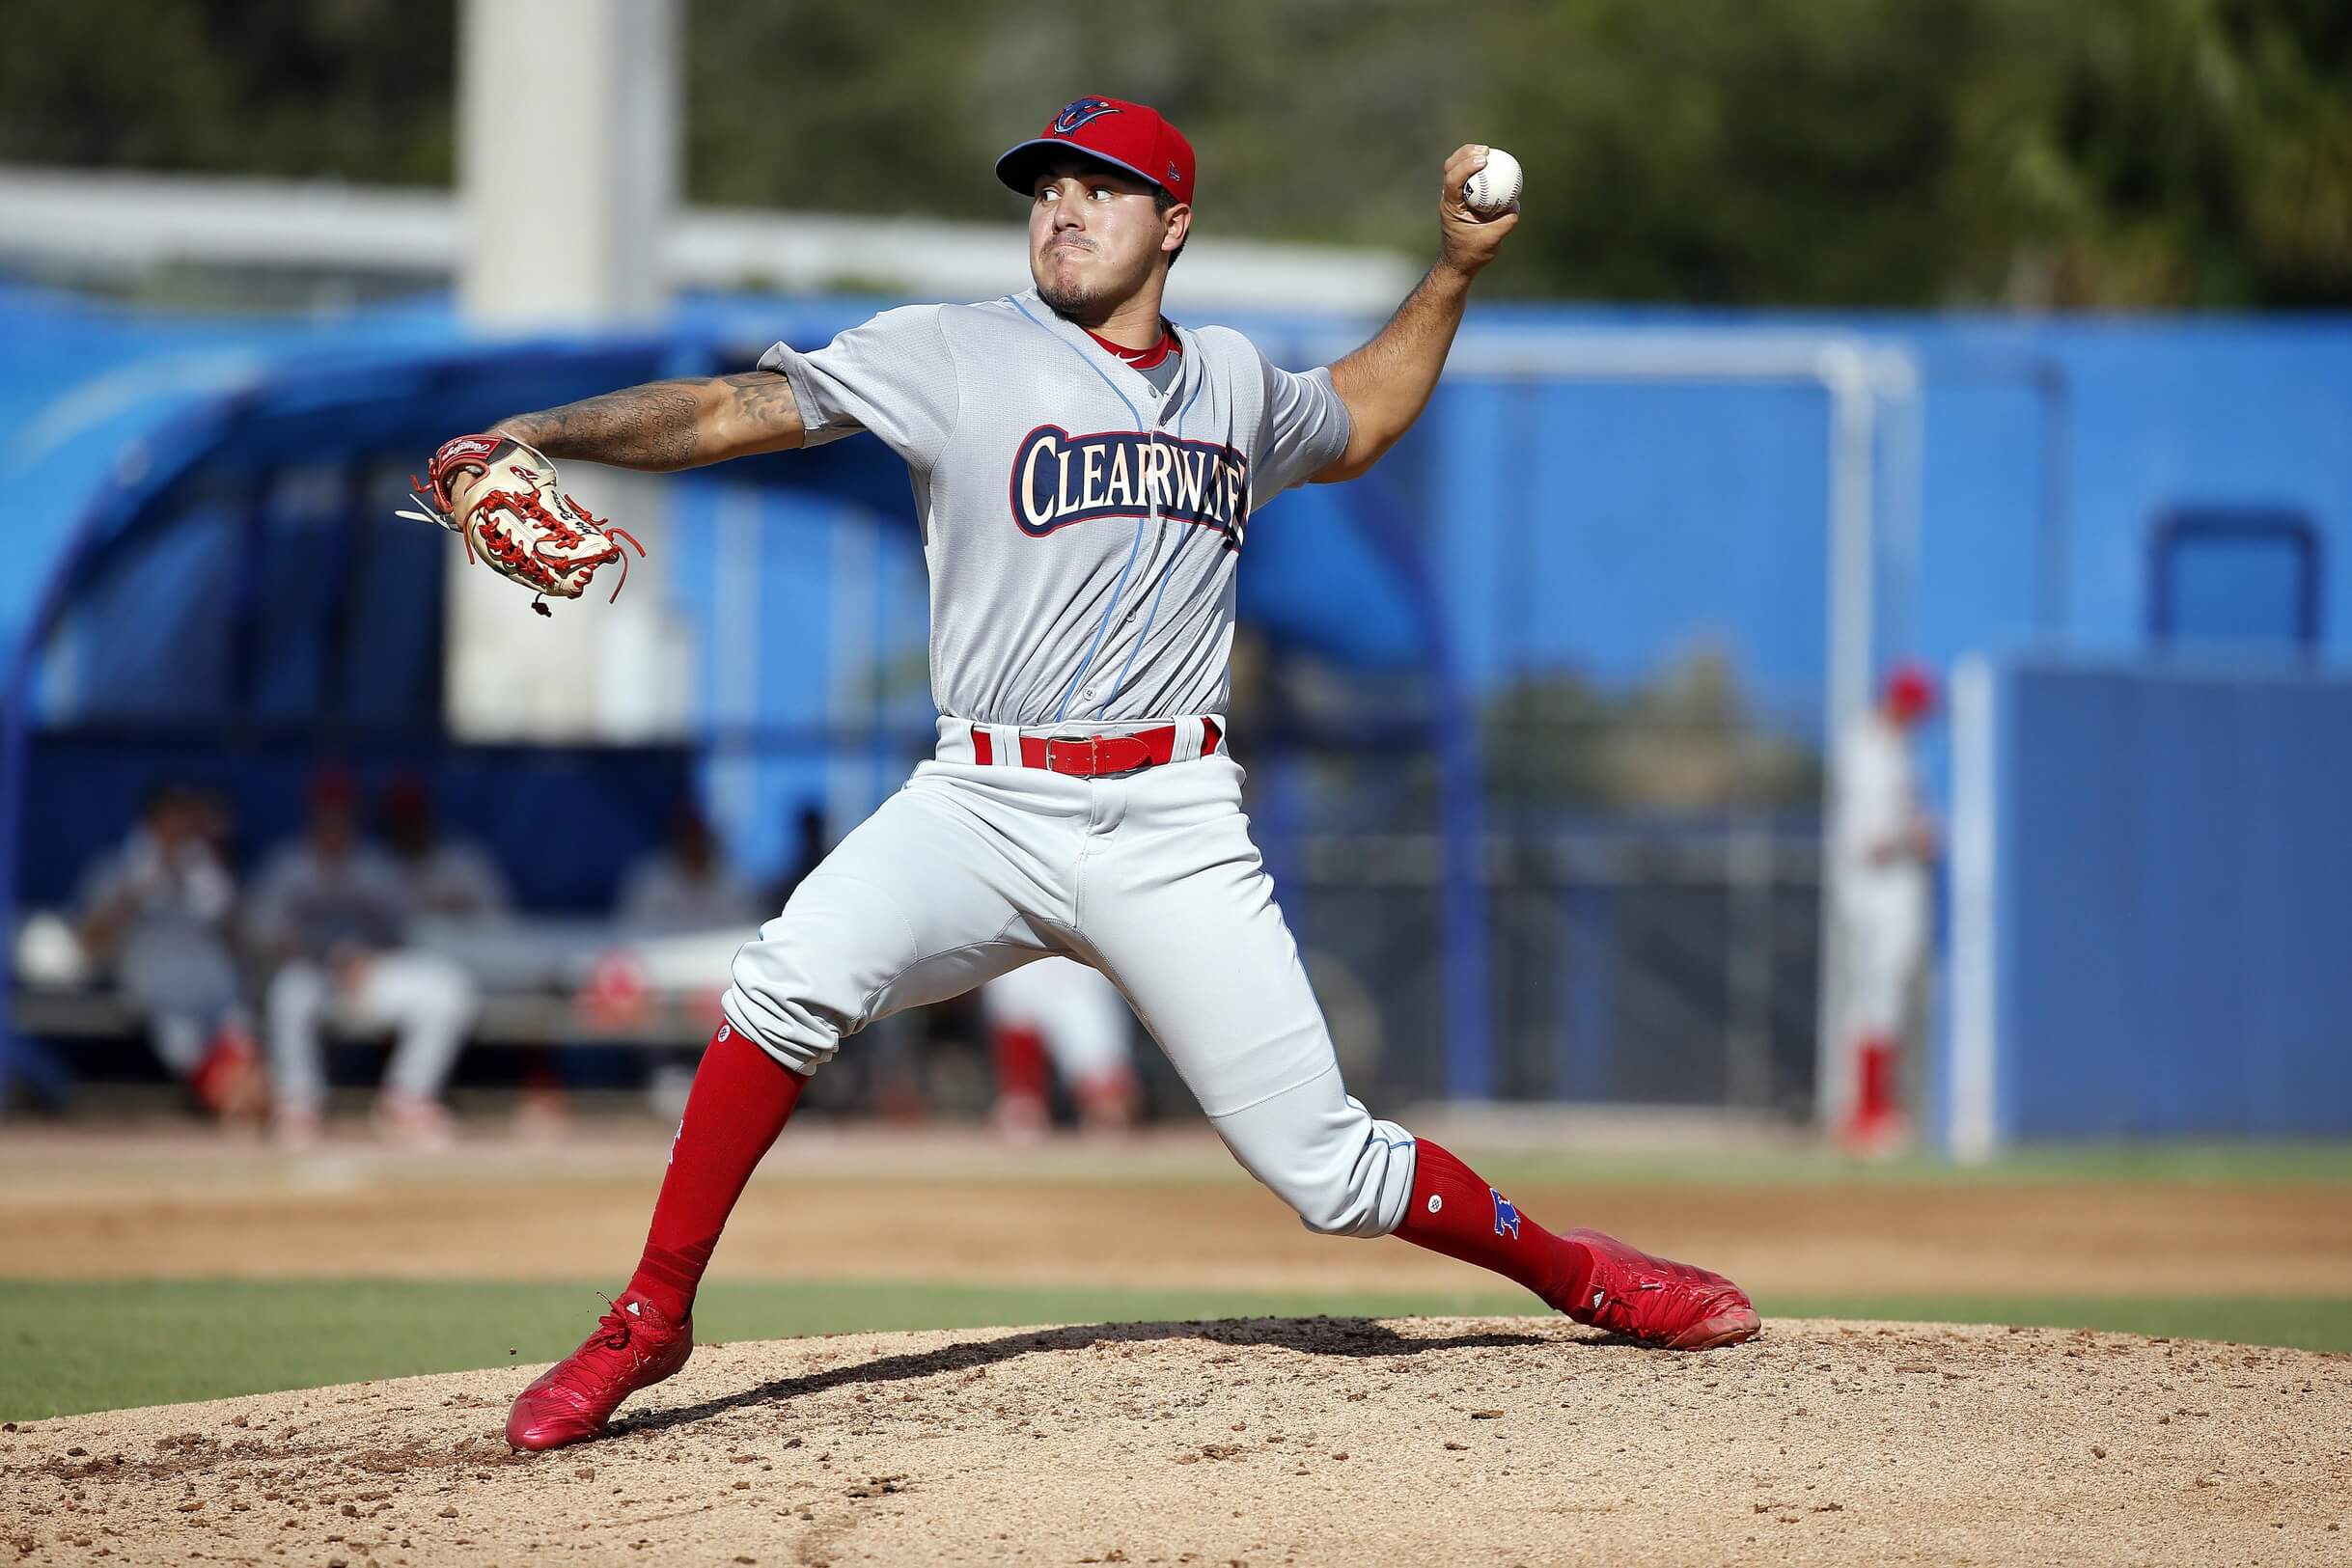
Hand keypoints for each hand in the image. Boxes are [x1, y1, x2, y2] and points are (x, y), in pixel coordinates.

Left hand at [1437, 144, 1519, 278]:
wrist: (1459, 262)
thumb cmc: (1472, 253)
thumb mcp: (1492, 240)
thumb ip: (1505, 222)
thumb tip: (1515, 203)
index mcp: (1450, 207)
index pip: (1453, 181)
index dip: (1466, 166)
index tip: (1484, 160)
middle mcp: (1448, 198)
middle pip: (1450, 166)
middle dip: (1465, 153)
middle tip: (1486, 150)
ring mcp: (1453, 196)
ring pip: (1455, 167)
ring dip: (1469, 155)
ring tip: (1488, 151)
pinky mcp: (1461, 197)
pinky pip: (1468, 177)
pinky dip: (1478, 168)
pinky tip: (1493, 164)